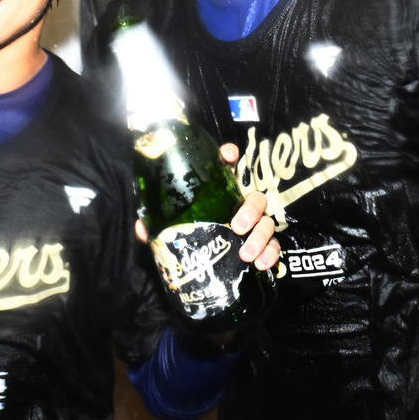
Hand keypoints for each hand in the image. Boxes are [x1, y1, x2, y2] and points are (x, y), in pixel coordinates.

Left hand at [134, 142, 279, 270]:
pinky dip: (272, 254)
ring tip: (246, 254)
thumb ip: (161, 225)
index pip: (229, 167)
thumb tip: (143, 229)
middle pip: (256, 198)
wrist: (207, 263)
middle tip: (236, 226)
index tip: (229, 155)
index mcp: (221, 194)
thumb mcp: (176, 228)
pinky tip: (261, 264)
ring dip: (260, 237)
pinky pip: (275, 246)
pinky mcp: (264, 246)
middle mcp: (241, 205)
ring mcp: (256, 226)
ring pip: (268, 223)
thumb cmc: (192, 235)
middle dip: (249, 210)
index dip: (230, 157)